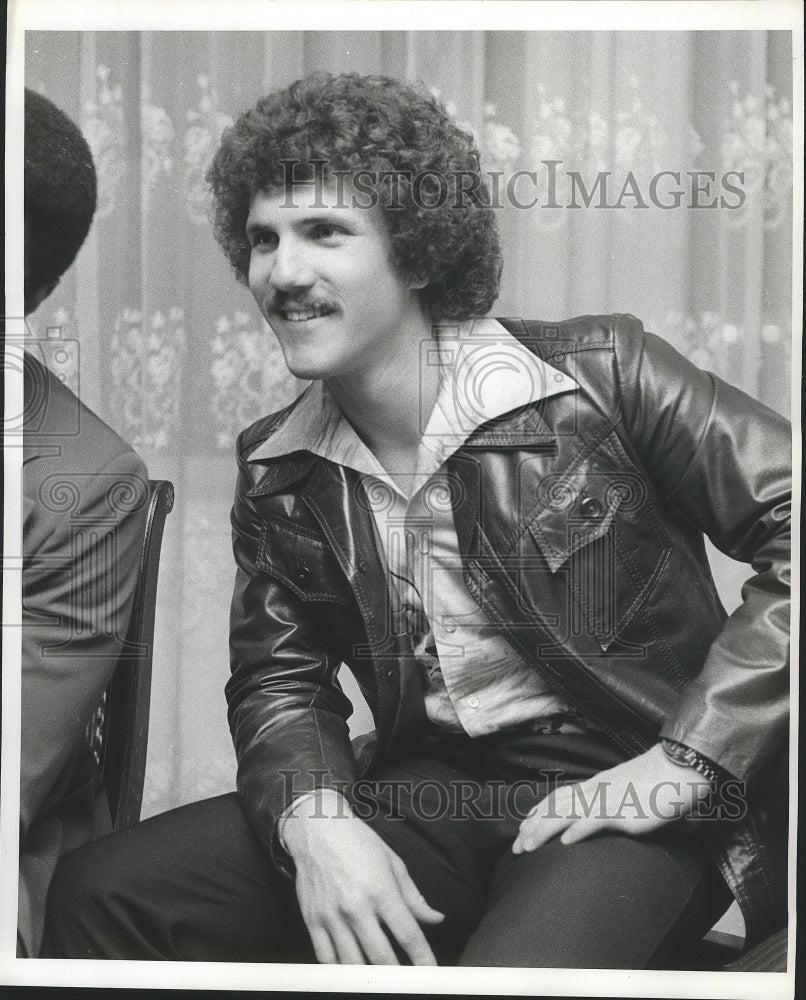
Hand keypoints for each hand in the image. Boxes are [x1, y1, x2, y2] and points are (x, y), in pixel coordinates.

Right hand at [282, 790, 443, 964]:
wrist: (317, 828)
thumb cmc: (357, 841)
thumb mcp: (393, 862)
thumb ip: (414, 896)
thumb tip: (436, 919)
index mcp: (381, 890)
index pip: (408, 934)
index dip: (423, 958)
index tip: (431, 972)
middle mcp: (356, 907)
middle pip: (382, 957)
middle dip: (398, 977)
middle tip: (408, 983)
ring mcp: (332, 916)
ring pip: (353, 964)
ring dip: (369, 978)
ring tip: (381, 981)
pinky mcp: (312, 920)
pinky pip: (326, 958)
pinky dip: (339, 970)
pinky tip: (351, 973)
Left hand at [512, 743, 712, 853]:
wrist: (678, 768)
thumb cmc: (657, 782)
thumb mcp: (626, 791)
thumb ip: (611, 802)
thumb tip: (600, 816)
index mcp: (596, 785)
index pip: (559, 796)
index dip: (539, 811)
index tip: (523, 826)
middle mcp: (596, 790)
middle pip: (556, 806)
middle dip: (533, 827)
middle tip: (516, 846)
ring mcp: (608, 799)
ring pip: (568, 813)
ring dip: (545, 830)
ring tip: (528, 847)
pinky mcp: (625, 811)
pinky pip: (597, 819)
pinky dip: (579, 830)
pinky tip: (567, 842)